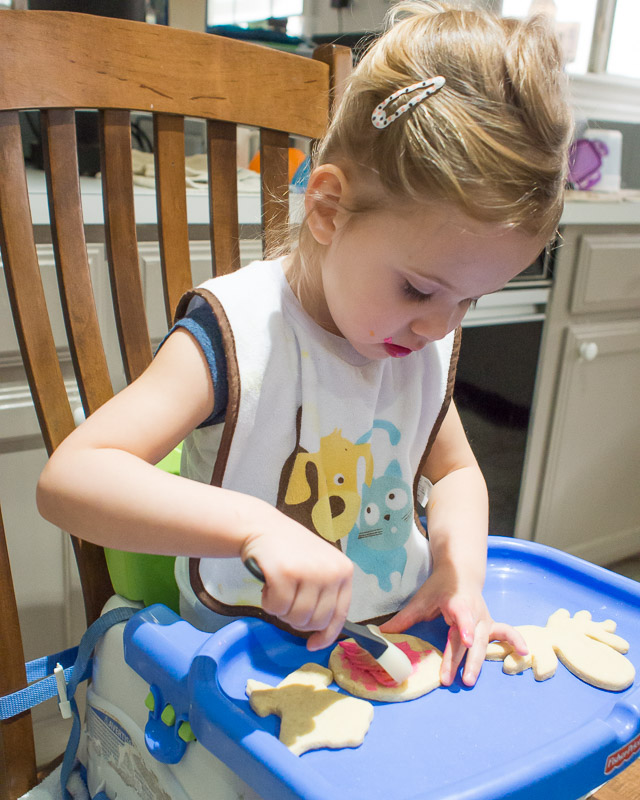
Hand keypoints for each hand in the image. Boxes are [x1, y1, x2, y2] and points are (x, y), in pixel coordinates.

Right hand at [241, 510, 352, 651]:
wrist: (263, 526)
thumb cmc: (290, 551)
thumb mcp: (318, 568)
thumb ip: (325, 595)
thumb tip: (323, 635)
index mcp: (344, 571)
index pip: (340, 614)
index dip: (326, 635)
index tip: (312, 644)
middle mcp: (331, 571)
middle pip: (316, 621)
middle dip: (297, 619)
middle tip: (286, 601)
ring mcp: (310, 572)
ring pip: (296, 618)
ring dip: (281, 611)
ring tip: (277, 589)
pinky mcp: (286, 573)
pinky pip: (276, 608)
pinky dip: (267, 603)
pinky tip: (268, 585)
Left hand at [380, 567, 527, 685]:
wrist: (461, 572)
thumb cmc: (440, 586)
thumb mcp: (421, 599)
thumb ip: (404, 618)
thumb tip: (382, 634)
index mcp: (457, 602)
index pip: (461, 616)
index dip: (464, 628)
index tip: (465, 640)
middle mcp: (473, 612)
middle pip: (469, 638)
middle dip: (461, 659)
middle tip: (451, 679)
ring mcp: (484, 619)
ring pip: (484, 642)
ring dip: (478, 661)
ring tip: (470, 680)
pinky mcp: (490, 624)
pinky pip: (505, 633)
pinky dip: (515, 642)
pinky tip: (524, 654)